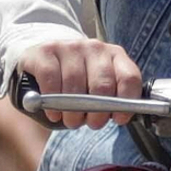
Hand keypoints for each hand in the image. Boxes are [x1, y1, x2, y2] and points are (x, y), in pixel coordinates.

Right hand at [15, 38, 142, 131]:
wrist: (42, 65)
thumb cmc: (77, 85)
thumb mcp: (98, 90)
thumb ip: (112, 100)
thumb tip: (119, 115)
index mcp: (115, 56)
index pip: (129, 77)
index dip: (126, 101)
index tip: (118, 119)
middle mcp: (94, 47)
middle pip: (102, 84)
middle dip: (97, 112)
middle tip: (91, 124)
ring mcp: (70, 46)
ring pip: (75, 83)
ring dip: (73, 111)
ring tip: (70, 120)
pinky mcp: (46, 50)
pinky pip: (51, 78)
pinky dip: (51, 101)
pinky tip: (53, 112)